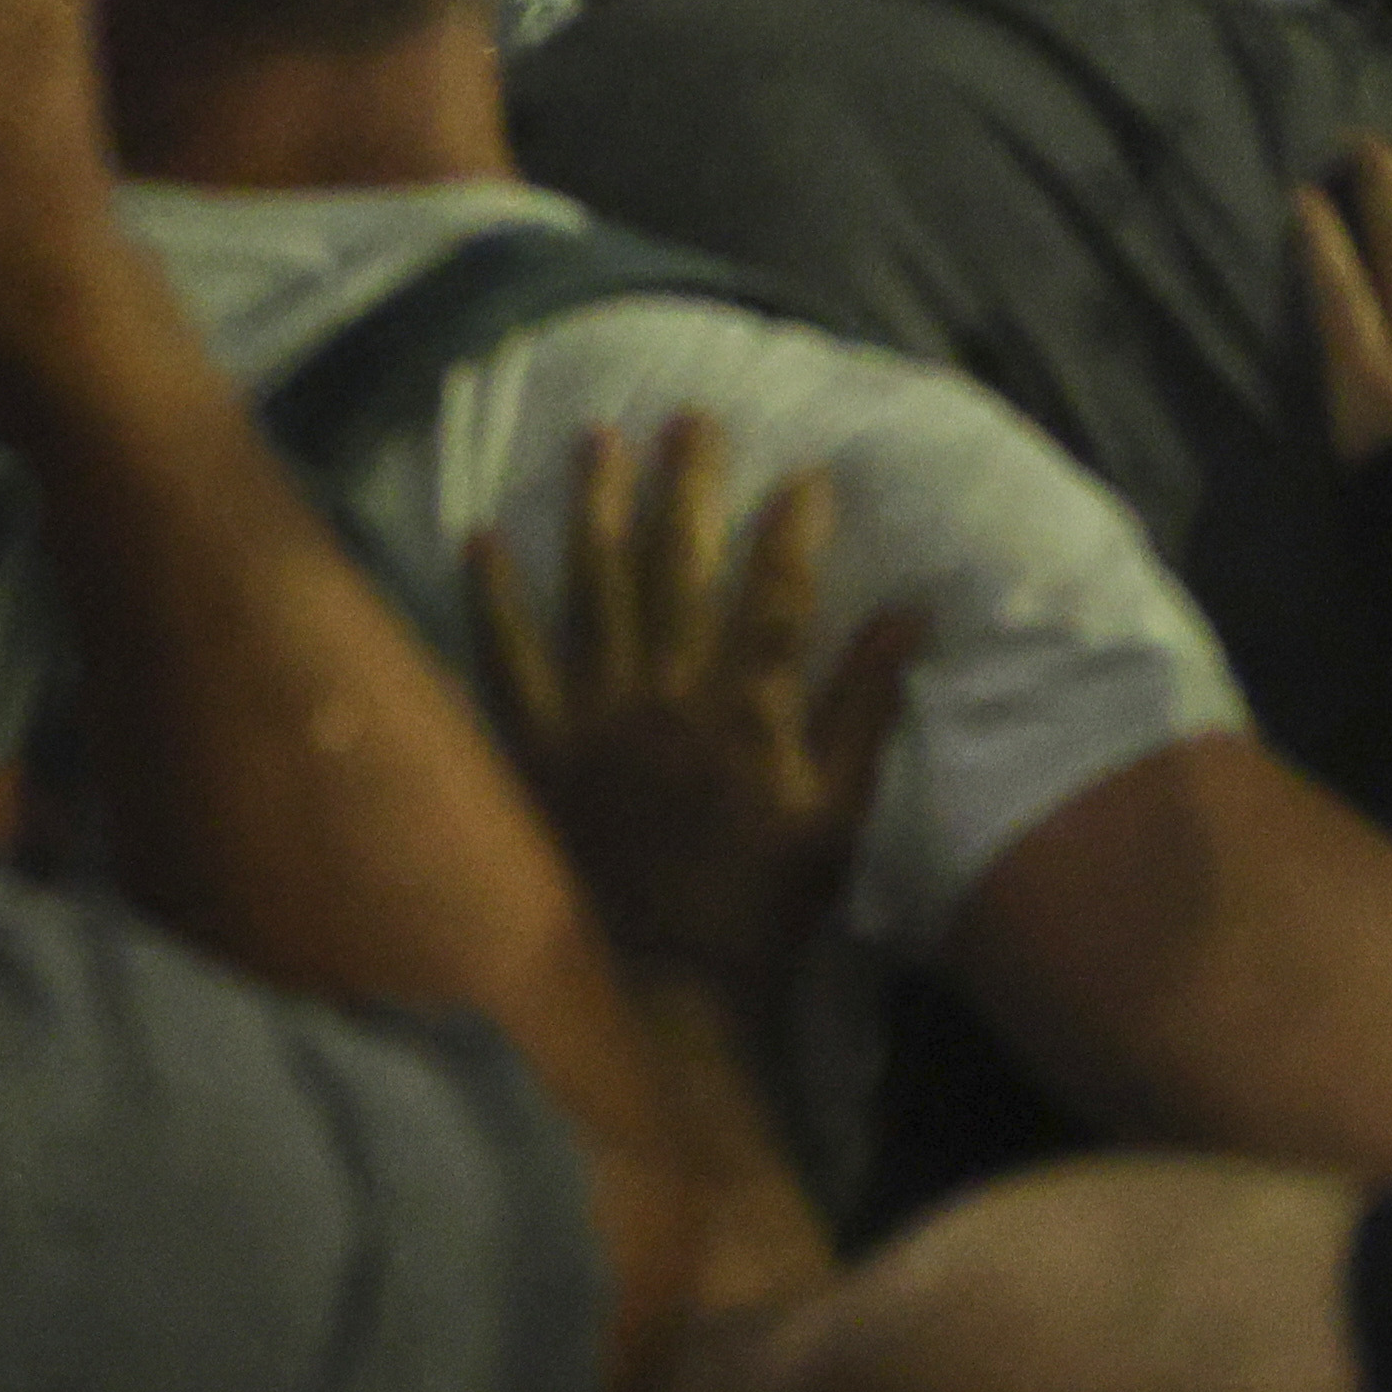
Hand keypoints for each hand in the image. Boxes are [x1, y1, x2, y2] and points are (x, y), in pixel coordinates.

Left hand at [470, 418, 920, 999]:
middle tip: (691, 415)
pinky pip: (505, 655)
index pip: (777, 592)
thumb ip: (866, 705)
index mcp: (750, 710)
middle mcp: (669, 695)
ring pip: (593, 587)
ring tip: (596, 436)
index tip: (804, 470)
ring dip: (594, 506)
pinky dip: (492, 595)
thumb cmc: (769, 898)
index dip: (792, 526)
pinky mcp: (537, 743)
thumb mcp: (840, 808)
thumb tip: (910, 612)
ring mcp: (595, 715)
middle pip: (679, 565)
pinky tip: (481, 534)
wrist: (674, 975)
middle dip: (688, 483)